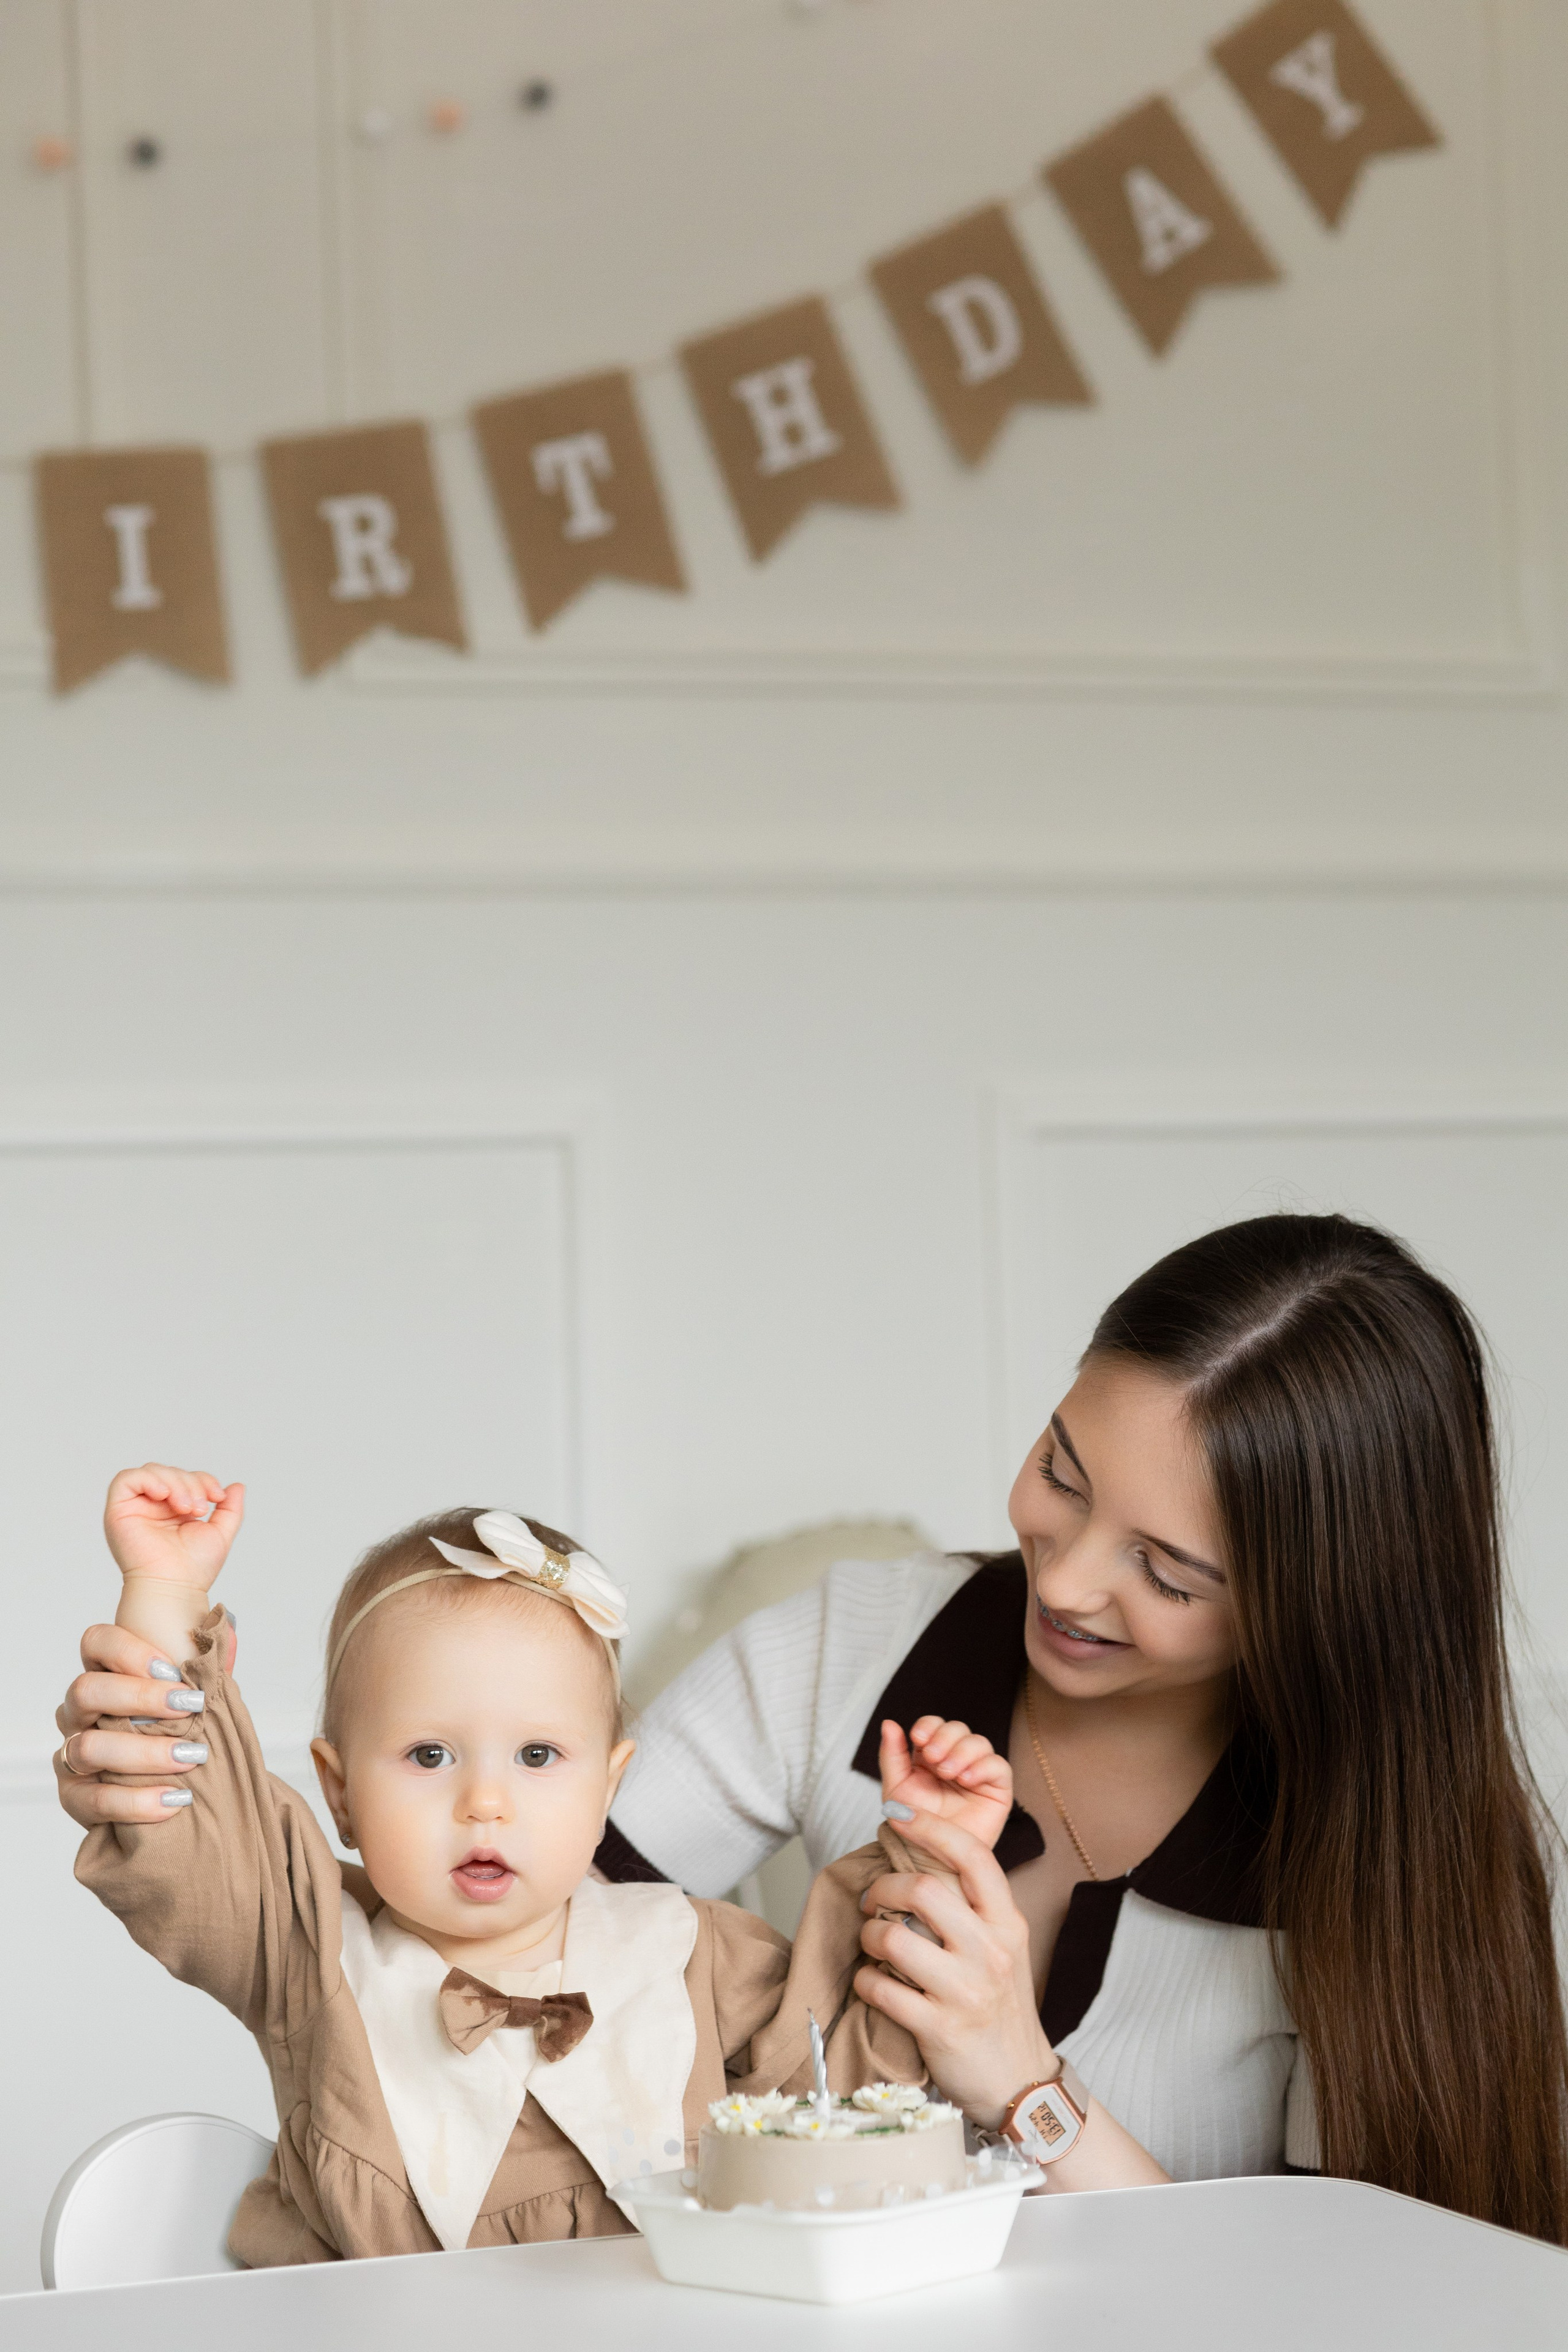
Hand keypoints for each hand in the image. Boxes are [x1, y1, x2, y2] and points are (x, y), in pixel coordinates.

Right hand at [54, 1619, 232, 1829]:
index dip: (128, 1650)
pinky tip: (174, 1799)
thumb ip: (200, 1659)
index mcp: (103, 1674)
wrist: (181, 1784)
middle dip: (140, 1698)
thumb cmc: (184, 1724)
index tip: (174, 1668)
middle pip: (86, 1690)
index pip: (96, 1642)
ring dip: (144, 1752)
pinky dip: (136, 1802)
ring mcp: (72, 1754)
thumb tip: (222, 1635)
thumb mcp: (193, 1684)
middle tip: (190, 1707)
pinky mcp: (75, 1798)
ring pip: (88, 1747)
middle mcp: (79, 1711)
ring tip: (190, 1757)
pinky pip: (94, 1800)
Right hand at [105, 1463, 243, 1590]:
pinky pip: (125, 1480)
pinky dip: (148, 1480)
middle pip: (169, 1472)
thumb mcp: (220, 1532)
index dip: (203, 1479)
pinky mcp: (117, 1512)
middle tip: (199, 1509)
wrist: (176, 1587)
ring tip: (186, 1507)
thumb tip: (237, 1485)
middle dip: (191, 1483)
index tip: (218, 1497)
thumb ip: (229, 1509)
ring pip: (151, 1472)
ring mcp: (134, 1509)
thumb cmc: (194, 1568)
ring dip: (175, 1482)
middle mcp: (152, 1508)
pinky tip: (164, 1495)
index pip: (185, 1477)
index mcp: (172, 1511)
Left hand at [856, 1806, 1051, 2127]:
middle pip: (925, 1889)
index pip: (974, 1856)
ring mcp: (966, 1991)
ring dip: (870, 1935)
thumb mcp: (1004, 1949)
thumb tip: (924, 1862)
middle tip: (872, 1897)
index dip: (931, 1826)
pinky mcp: (940, 2028)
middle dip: (884, 1886)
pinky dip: (865, 1980)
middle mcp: (991, 1952)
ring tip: (872, 1942)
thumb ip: (975, 1910)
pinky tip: (872, 1981)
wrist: (1019, 2082)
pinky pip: (881, 1988)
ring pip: (895, 1938)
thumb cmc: (1000, 2007)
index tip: (897, 1812)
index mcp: (1009, 1924)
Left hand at [879, 1716, 1013, 1852]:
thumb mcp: (896, 1789)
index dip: (929, 1725)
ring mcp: (978, 1773)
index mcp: (930, 1756)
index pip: (935, 1725)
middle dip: (945, 1738)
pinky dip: (983, 1766)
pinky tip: (967, 1779)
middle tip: (934, 1758)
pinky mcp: (997, 1789)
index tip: (918, 1738)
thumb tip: (889, 1723)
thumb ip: (891, 1755)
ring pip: (979, 1742)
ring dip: (962, 1751)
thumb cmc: (913, 1826)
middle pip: (958, 1729)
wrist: (931, 1858)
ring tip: (948, 1773)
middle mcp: (955, 1760)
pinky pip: (999, 1766)